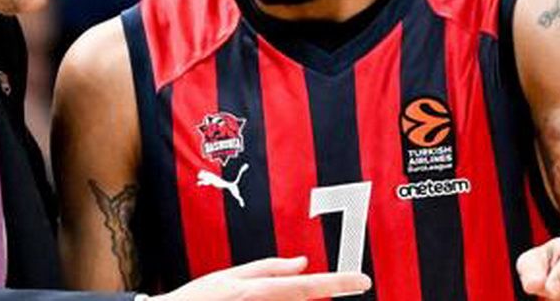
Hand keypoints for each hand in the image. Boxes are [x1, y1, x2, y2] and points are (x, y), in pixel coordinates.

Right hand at [152, 256, 370, 300]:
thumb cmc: (196, 299)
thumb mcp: (230, 277)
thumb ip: (269, 269)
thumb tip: (302, 262)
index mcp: (259, 291)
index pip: (308, 286)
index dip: (338, 282)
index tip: (362, 281)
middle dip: (312, 296)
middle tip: (299, 289)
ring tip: (242, 296)